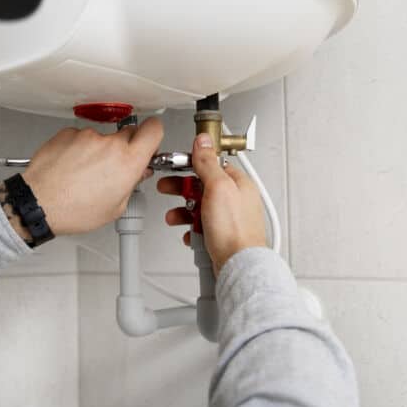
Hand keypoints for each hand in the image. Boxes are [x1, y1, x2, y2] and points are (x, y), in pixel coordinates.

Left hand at [22, 118, 162, 235]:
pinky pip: (80, 137)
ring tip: (84, 174)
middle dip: (125, 147)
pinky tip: (71, 168)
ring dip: (97, 150)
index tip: (150, 140)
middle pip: (128, 133)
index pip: (154, 129)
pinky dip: (78, 149)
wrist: (39, 203)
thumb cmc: (73, 210)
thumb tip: (136, 173)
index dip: (153, 134)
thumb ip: (131, 184)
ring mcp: (87, 136)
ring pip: (102, 138)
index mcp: (128, 162)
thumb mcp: (115, 208)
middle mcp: (109, 144)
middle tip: (114, 166)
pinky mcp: (68, 133)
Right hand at [157, 133, 266, 274]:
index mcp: (238, 183)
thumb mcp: (218, 188)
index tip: (175, 167)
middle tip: (168, 189)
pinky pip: (201, 227)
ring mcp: (229, 219)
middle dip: (182, 190)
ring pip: (199, 208)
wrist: (238, 266)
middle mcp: (236, 200)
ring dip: (184, 212)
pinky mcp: (222, 236)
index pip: (211, 165)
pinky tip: (190, 233)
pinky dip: (191, 229)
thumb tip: (203, 141)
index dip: (191, 165)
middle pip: (202, 186)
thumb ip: (208, 163)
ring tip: (175, 217)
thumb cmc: (235, 231)